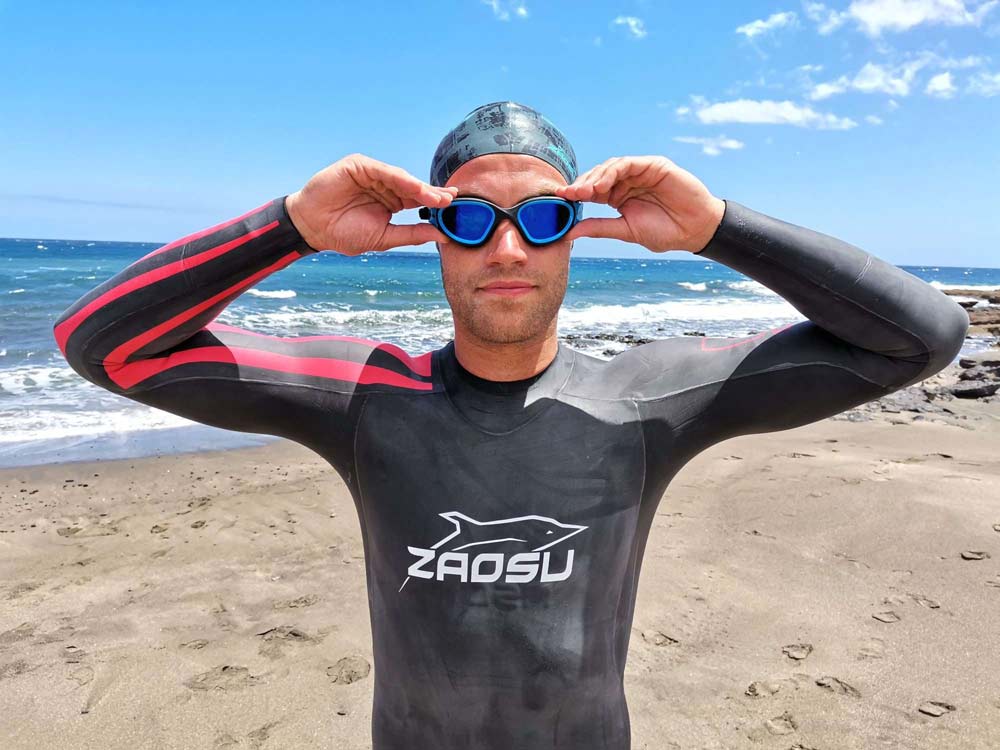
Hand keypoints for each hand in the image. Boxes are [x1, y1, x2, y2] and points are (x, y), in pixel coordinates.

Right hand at [285, 153, 458, 254]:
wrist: (313, 229)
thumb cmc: (344, 234)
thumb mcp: (384, 237)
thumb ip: (412, 234)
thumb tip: (442, 235)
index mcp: (391, 202)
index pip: (418, 200)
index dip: (435, 203)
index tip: (454, 208)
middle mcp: (384, 186)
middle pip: (414, 187)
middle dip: (432, 193)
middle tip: (451, 199)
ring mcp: (372, 174)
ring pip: (401, 178)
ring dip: (419, 187)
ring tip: (436, 197)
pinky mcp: (358, 166)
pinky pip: (382, 170)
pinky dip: (398, 178)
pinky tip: (413, 186)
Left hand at [553, 156, 725, 252]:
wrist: (694, 230)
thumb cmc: (664, 232)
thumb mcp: (626, 230)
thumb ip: (599, 228)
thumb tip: (570, 232)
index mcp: (617, 197)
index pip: (592, 191)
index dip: (575, 193)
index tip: (559, 199)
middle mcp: (626, 182)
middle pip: (597, 177)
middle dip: (581, 185)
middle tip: (568, 194)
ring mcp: (639, 172)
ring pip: (610, 167)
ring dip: (595, 177)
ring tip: (584, 191)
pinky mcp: (652, 165)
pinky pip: (628, 163)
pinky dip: (613, 171)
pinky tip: (603, 184)